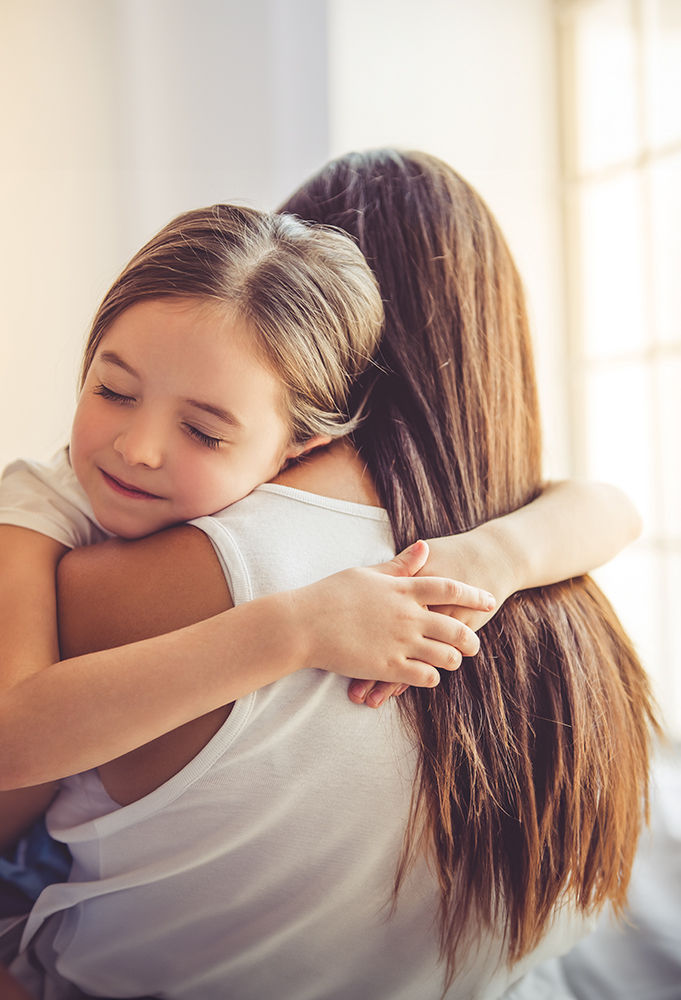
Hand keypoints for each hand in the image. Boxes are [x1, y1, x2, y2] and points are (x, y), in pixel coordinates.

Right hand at [294, 539, 494, 693]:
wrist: (303, 623)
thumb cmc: (331, 594)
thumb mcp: (368, 573)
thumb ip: (400, 565)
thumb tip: (425, 548)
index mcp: (403, 589)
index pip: (449, 588)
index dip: (473, 595)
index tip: (490, 601)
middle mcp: (407, 615)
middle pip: (455, 626)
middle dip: (470, 637)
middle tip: (475, 644)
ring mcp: (400, 642)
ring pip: (445, 655)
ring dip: (453, 659)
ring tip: (453, 661)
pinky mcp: (387, 667)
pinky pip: (424, 677)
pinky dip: (432, 678)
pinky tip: (429, 676)